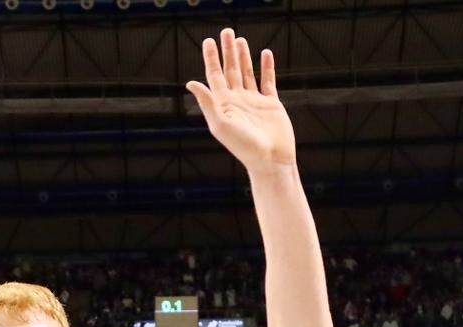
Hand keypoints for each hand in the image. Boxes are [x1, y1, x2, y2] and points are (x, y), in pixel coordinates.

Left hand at [186, 29, 296, 172]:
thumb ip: (208, 102)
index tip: (209, 41)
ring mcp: (254, 102)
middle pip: (230, 70)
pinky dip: (267, 67)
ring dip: (244, 56)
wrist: (270, 160)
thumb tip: (191, 82)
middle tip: (227, 31)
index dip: (211, 58)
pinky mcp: (271, 104)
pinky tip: (265, 53)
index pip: (214, 76)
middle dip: (228, 51)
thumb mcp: (221, 124)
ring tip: (240, 40)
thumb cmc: (244, 146)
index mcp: (223, 104)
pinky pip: (267, 81)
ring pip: (247, 73)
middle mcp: (237, 101)